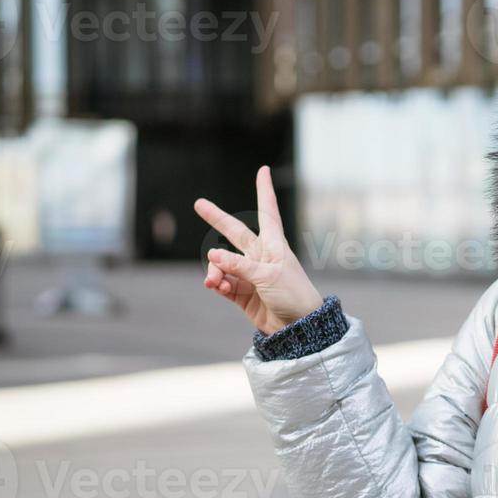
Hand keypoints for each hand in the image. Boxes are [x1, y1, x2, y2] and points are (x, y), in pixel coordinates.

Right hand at [193, 166, 323, 333]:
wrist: (299, 327)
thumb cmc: (292, 295)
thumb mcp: (267, 276)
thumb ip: (238, 265)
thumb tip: (211, 254)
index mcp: (274, 244)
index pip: (267, 211)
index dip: (264, 191)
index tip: (263, 170)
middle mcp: (260, 256)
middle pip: (234, 233)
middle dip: (217, 219)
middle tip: (198, 204)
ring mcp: (250, 274)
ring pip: (222, 264)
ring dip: (215, 271)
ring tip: (215, 282)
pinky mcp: (242, 293)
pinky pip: (223, 283)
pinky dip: (218, 284)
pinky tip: (217, 288)